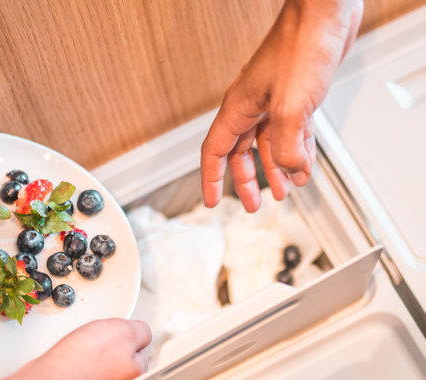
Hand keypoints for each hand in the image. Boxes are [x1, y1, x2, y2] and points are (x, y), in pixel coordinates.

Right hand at [26, 318, 151, 379]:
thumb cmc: (83, 359)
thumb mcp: (124, 330)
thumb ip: (140, 329)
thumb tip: (141, 333)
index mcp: (137, 371)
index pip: (141, 344)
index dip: (127, 332)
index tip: (117, 331)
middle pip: (122, 356)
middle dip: (112, 346)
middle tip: (97, 341)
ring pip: (103, 363)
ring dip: (94, 355)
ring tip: (83, 350)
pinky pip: (85, 370)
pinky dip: (79, 363)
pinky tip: (73, 360)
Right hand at [200, 0, 362, 211]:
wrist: (324, 13)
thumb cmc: (301, 46)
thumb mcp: (292, 105)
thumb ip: (287, 144)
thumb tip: (291, 172)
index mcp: (239, 108)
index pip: (215, 152)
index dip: (211, 179)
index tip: (211, 200)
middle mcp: (252, 105)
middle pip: (241, 152)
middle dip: (248, 180)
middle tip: (253, 203)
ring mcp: (274, 100)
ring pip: (268, 144)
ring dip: (276, 169)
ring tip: (284, 190)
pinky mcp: (296, 95)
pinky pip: (291, 133)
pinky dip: (296, 151)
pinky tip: (304, 164)